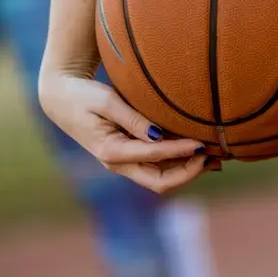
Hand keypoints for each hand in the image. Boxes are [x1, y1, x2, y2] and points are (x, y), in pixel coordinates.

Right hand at [39, 70, 209, 194]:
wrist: (60, 98)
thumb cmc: (82, 96)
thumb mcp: (106, 101)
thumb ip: (132, 119)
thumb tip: (159, 135)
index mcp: (111, 151)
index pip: (154, 157)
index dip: (181, 151)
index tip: (202, 143)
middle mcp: (117, 163)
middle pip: (160, 181)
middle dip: (189, 172)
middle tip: (214, 157)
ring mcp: (122, 162)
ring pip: (160, 177)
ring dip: (188, 170)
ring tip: (216, 159)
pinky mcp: (127, 154)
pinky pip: (156, 166)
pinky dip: (178, 162)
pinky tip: (198, 153)